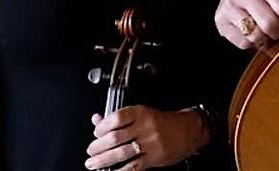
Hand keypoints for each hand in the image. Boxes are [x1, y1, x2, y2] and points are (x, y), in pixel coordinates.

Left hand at [85, 105, 206, 169]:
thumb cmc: (164, 121)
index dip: (102, 127)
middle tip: (90, 151)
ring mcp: (150, 143)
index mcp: (141, 112)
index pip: (116, 118)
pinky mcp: (154, 157)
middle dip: (98, 147)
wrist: (188, 130)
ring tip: (93, 163)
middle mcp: (145, 126)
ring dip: (104, 160)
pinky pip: (133, 166)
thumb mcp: (142, 114)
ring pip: (121, 153)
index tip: (95, 132)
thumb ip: (119, 118)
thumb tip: (97, 120)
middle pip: (116, 137)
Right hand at [214, 0, 278, 48]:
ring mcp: (229, 6)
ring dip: (265, 38)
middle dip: (278, 30)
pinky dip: (251, 42)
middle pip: (270, 25)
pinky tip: (252, 30)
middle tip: (277, 25)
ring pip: (256, 36)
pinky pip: (243, 43)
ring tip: (264, 28)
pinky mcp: (221, 21)